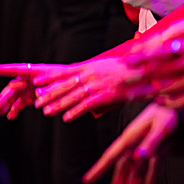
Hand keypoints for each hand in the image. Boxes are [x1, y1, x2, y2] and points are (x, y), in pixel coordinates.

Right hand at [0, 62, 74, 119]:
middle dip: (2, 97)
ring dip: (6, 104)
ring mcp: (31, 87)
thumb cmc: (69, 80)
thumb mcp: (60, 83)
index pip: (13, 69)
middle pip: (12, 87)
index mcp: (34, 71)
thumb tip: (37, 94)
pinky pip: (21, 102)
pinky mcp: (33, 96)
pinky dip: (15, 109)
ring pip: (14, 96)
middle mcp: (30, 78)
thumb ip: (48, 88)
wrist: (77, 85)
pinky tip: (10, 116)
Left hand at [30, 56, 150, 121]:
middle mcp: (92, 74)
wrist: (146, 70)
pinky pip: (88, 105)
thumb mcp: (108, 65)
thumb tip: (81, 73)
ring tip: (46, 112)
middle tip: (37, 102)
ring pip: (74, 96)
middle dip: (50, 94)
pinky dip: (76, 111)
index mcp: (91, 66)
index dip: (50, 77)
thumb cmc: (128, 69)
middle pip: (66, 85)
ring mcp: (99, 84)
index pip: (65, 71)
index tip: (37, 82)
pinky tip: (66, 118)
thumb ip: (94, 70)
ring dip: (58, 104)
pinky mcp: (107, 94)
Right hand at [83, 102, 178, 183]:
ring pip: (135, 170)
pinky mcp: (157, 148)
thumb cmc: (169, 110)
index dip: (99, 168)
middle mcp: (135, 142)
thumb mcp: (162, 126)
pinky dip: (150, 178)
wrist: (178, 101)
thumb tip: (137, 157)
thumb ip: (150, 142)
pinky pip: (151, 166)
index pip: (111, 155)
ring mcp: (145, 146)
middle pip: (123, 167)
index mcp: (131, 137)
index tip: (88, 179)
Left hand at [123, 14, 183, 108]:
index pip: (159, 53)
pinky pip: (180, 102)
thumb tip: (148, 37)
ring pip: (167, 90)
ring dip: (148, 93)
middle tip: (122, 81)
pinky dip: (166, 102)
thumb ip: (172, 35)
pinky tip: (156, 99)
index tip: (125, 61)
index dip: (141, 57)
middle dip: (138, 78)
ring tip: (132, 94)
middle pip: (159, 73)